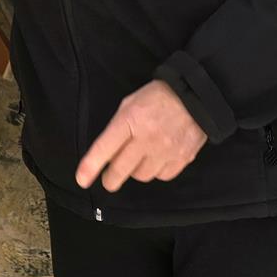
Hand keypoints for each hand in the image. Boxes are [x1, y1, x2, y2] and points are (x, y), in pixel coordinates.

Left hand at [76, 80, 206, 192]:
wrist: (195, 96)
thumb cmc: (157, 97)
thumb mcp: (130, 103)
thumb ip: (117, 128)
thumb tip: (107, 154)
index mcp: (129, 120)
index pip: (105, 148)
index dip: (91, 166)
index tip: (82, 179)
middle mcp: (146, 138)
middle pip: (121, 169)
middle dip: (111, 179)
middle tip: (109, 180)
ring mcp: (165, 150)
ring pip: (141, 176)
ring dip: (136, 171)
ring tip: (139, 160)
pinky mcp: (182, 158)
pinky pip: (162, 176)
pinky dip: (156, 171)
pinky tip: (157, 159)